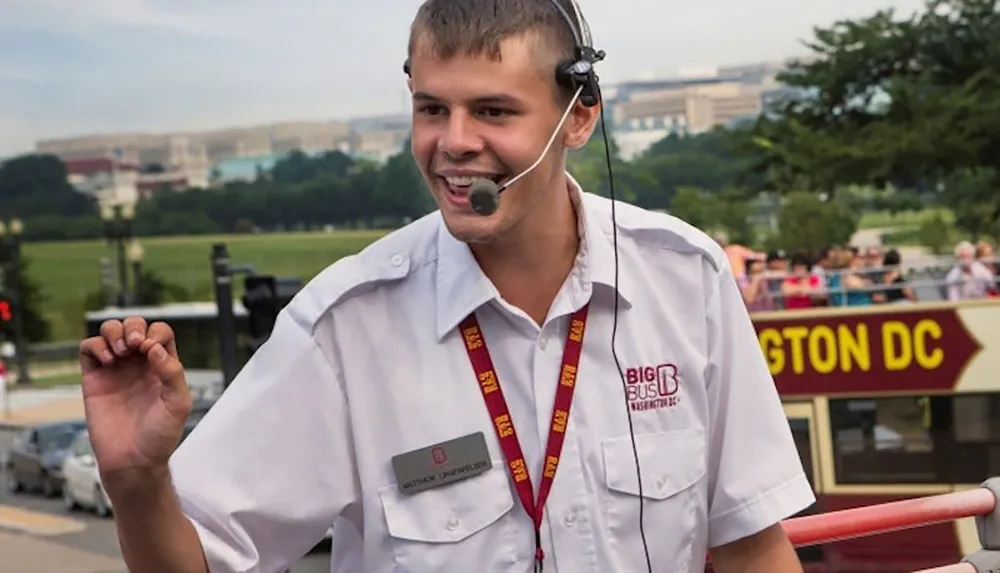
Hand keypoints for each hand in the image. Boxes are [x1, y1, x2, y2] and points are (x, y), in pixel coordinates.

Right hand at [78, 317, 191, 482]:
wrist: (133, 460)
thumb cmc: (159, 435)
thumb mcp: (178, 403)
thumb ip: (172, 373)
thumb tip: (154, 348)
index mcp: (163, 366)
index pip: (160, 332)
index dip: (156, 333)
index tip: (151, 350)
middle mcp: (139, 364)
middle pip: (135, 325)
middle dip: (134, 327)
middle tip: (134, 345)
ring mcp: (116, 370)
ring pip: (110, 331)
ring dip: (114, 332)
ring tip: (120, 352)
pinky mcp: (95, 378)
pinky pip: (89, 349)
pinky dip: (96, 345)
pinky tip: (107, 361)